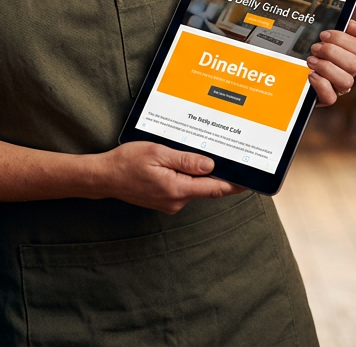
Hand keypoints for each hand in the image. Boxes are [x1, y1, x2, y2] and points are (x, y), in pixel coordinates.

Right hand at [96, 140, 243, 213]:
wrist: (104, 177)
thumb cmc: (127, 162)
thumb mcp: (157, 153)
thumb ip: (185, 160)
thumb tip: (210, 165)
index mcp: (177, 189)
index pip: (215, 188)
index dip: (235, 184)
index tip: (251, 179)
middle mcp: (177, 201)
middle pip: (206, 187)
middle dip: (216, 172)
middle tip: (227, 154)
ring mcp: (171, 203)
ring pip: (194, 186)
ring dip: (198, 172)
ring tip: (194, 152)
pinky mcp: (165, 200)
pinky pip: (182, 187)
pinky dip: (185, 176)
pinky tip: (176, 162)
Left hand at [308, 18, 355, 105]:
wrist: (294, 73)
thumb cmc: (314, 53)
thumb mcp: (325, 37)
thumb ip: (342, 28)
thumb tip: (353, 26)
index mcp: (350, 55)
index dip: (342, 39)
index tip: (323, 35)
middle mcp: (347, 72)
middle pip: (354, 64)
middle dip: (331, 52)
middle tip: (314, 48)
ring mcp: (338, 87)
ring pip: (346, 81)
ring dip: (326, 68)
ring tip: (311, 61)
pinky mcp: (326, 98)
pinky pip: (331, 97)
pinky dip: (320, 84)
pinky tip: (311, 75)